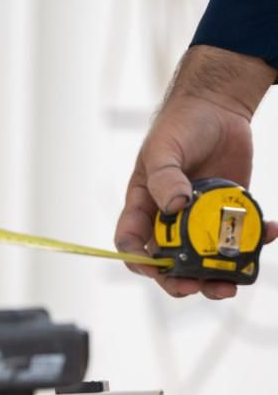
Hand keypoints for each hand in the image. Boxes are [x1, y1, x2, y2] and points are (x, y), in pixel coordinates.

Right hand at [116, 45, 277, 299]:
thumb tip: (175, 209)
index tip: (157, 268)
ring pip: (205, 261)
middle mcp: (169, 219)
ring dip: (218, 276)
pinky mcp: (228, 214)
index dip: (138, 260)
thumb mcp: (164, 148)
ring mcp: (200, 220)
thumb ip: (165, 178)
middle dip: (182, 281)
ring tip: (235, 281)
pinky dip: (257, 242)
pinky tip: (271, 232)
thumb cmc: (180, 126)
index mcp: (144, 206)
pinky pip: (240, 239)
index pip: (131, 242)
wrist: (217, 108)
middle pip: (169, 263)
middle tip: (199, 286)